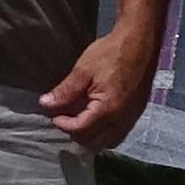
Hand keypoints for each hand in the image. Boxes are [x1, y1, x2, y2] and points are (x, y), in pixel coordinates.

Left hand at [40, 26, 155, 152]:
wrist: (140, 42)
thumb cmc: (111, 53)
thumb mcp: (83, 70)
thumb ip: (65, 91)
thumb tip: (45, 104)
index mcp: (108, 108)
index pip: (81, 129)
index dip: (63, 124)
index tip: (54, 115)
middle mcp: (121, 119)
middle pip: (94, 141)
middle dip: (76, 133)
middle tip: (65, 117)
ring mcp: (131, 117)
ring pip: (108, 142)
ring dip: (91, 137)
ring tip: (80, 120)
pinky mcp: (136, 113)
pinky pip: (118, 134)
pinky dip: (105, 133)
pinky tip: (96, 120)